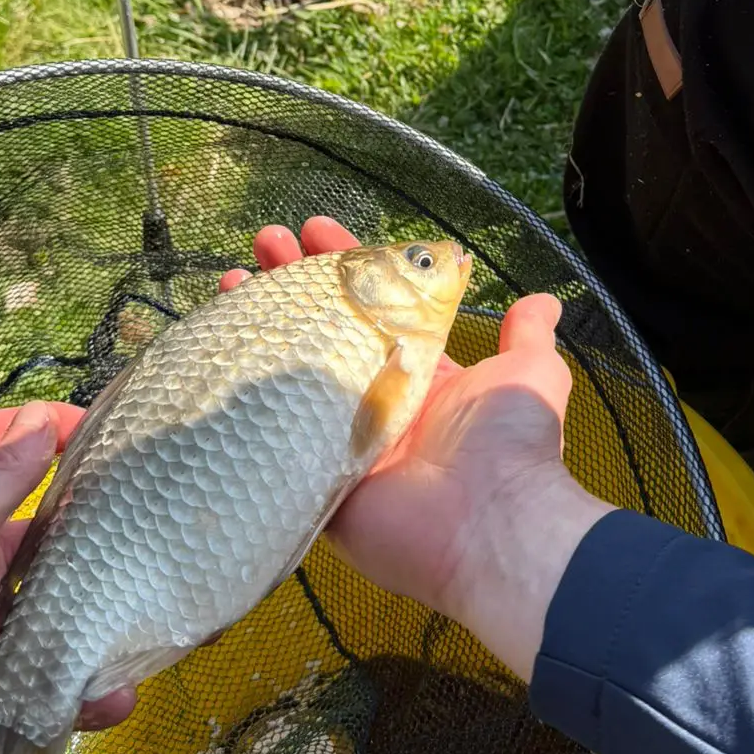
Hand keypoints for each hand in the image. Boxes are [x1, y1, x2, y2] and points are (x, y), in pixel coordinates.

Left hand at [0, 401, 135, 753]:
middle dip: (83, 530)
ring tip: (139, 620)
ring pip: (47, 606)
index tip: (100, 429)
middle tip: (144, 529)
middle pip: (31, 530)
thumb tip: (39, 418)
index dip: (40, 428)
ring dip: (91, 615)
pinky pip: (44, 676)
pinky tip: (110, 695)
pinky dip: (79, 687)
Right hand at [224, 220, 611, 679]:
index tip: (314, 230)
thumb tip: (542, 301)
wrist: (489, 524)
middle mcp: (374, 406)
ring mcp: (337, 444)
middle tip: (263, 243)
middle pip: (320, 335)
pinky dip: (241, 402)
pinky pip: (268, 438)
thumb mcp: (530, 374)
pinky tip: (212, 357)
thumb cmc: (509, 443)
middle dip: (289, 287)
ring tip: (228, 282)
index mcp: (419, 379)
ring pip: (286, 380)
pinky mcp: (312, 483)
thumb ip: (527, 337)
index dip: (345, 268)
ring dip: (255, 329)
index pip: (372, 311)